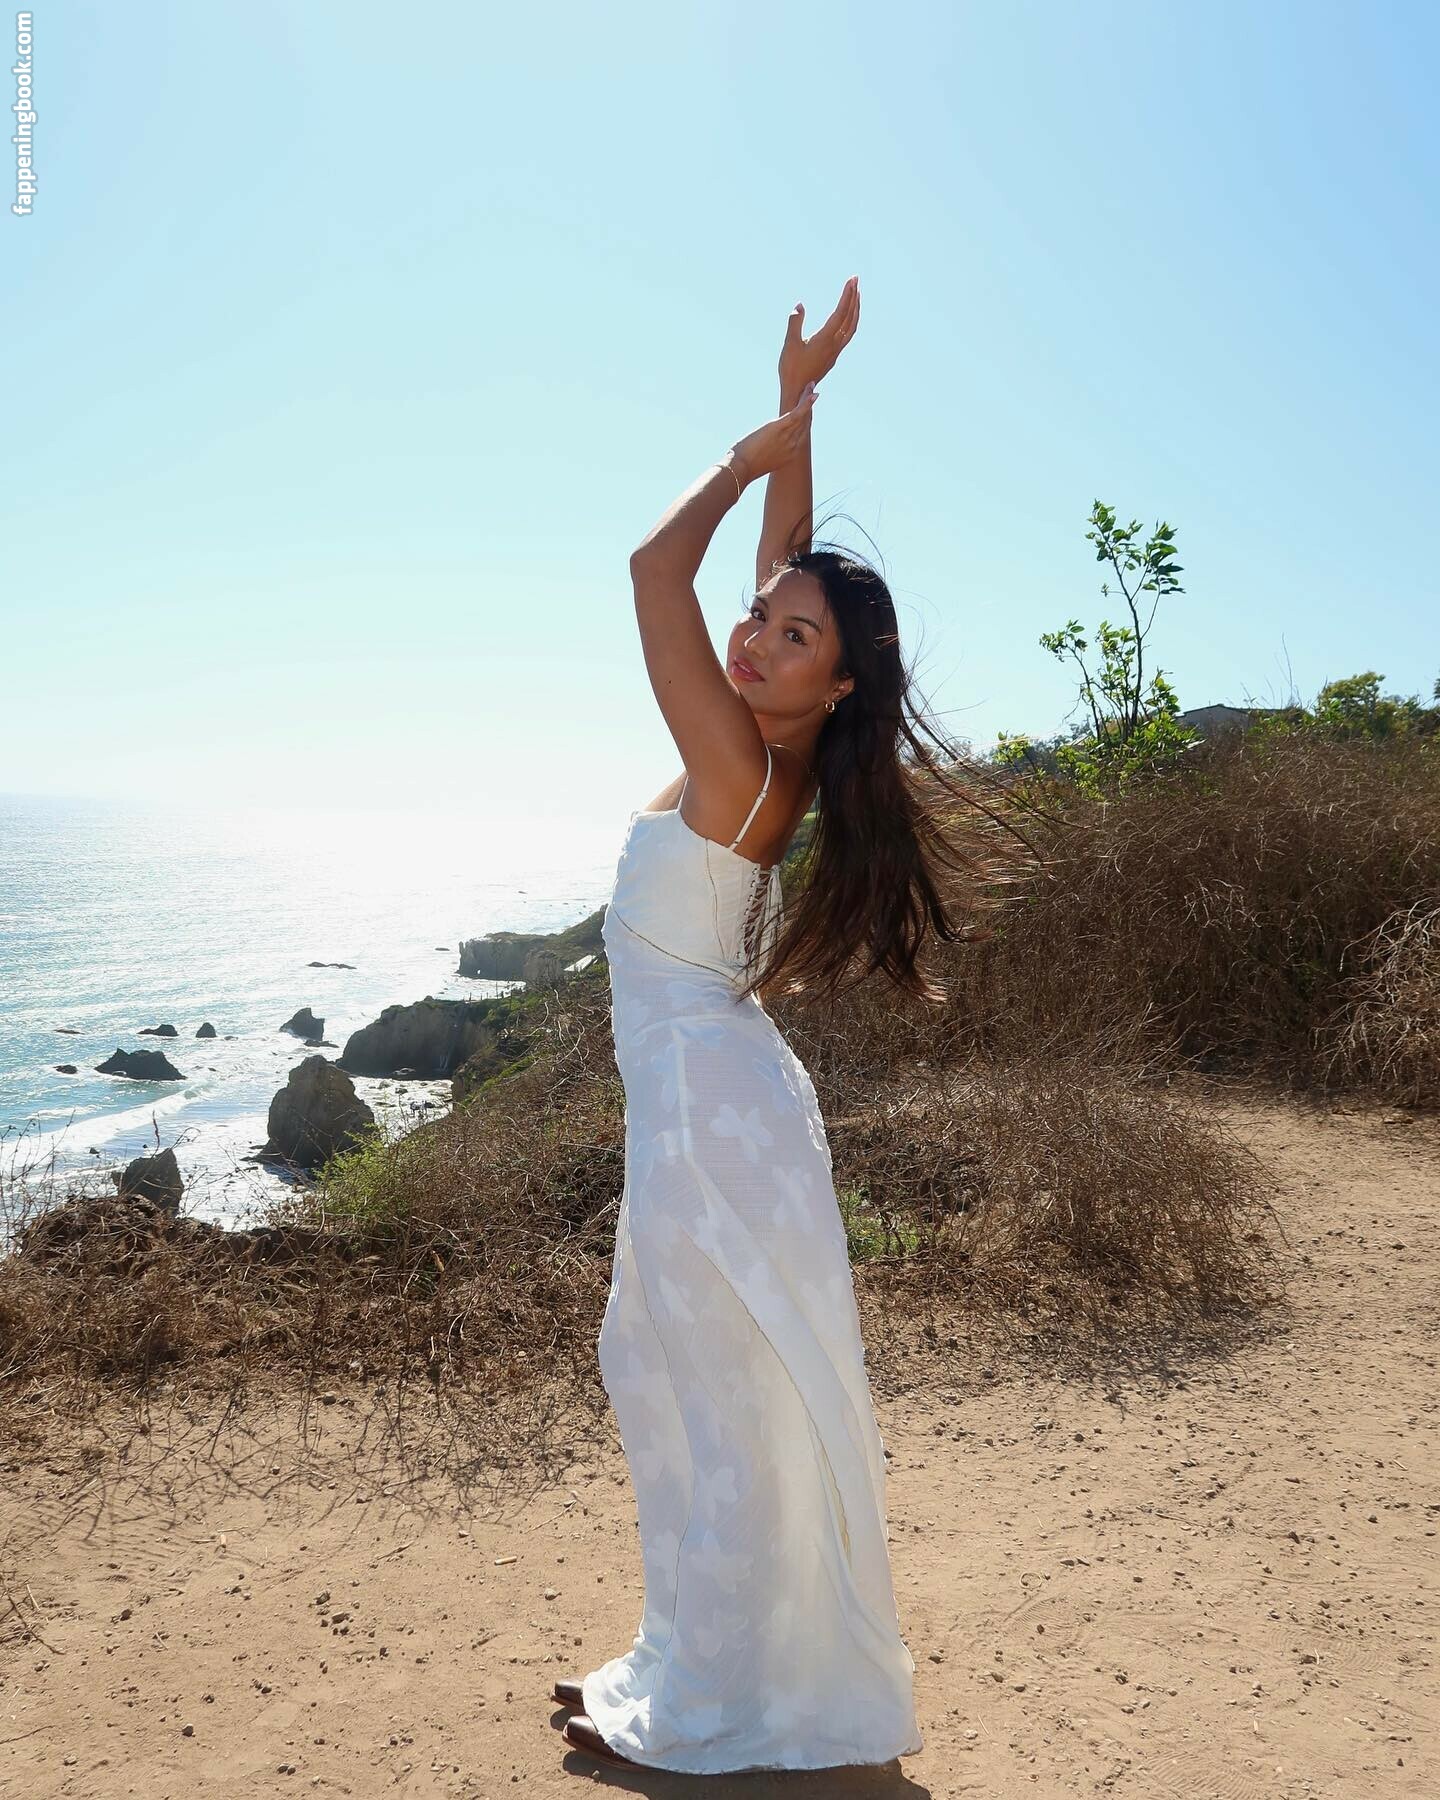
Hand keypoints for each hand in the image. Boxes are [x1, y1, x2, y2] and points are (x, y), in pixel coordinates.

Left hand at [726, 384, 817, 486]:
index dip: (805, 420)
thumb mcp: (759, 459)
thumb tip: (758, 448)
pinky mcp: (780, 428)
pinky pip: (797, 413)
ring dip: (807, 398)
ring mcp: (788, 437)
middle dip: (809, 407)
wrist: (740, 469)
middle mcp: (793, 446)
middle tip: (813, 393)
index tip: (807, 410)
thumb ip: (765, 452)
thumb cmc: (745, 467)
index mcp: (789, 455)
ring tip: (810, 385)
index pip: (801, 434)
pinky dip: (806, 403)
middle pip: (805, 423)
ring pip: (802, 415)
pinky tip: (812, 393)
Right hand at [778, 275, 859, 402]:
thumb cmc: (791, 369)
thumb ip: (794, 323)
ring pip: (851, 326)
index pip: (841, 312)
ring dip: (855, 309)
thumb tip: (799, 305)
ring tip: (855, 295)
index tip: (852, 280)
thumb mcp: (790, 344)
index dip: (847, 295)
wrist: (798, 393)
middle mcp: (835, 344)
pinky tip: (847, 317)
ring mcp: (836, 351)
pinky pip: (848, 334)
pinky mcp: (833, 356)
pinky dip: (851, 321)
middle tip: (855, 279)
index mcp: (826, 339)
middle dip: (854, 297)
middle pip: (850, 317)